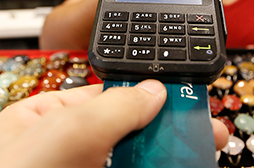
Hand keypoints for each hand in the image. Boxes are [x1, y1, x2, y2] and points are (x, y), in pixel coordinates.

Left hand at [0, 79, 228, 167]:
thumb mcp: (66, 131)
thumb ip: (114, 107)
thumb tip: (153, 91)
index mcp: (45, 119)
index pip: (106, 98)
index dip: (148, 96)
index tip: (185, 101)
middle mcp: (62, 151)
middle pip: (128, 135)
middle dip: (169, 133)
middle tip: (208, 135)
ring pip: (134, 163)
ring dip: (168, 158)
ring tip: (201, 156)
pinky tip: (180, 166)